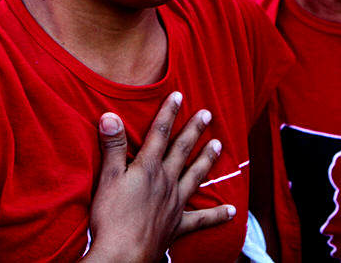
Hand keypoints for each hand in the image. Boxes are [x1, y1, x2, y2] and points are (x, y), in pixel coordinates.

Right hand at [82, 92, 234, 262]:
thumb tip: (110, 116)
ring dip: (207, 160)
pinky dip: (218, 216)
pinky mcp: (178, 225)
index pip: (159, 133)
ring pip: (195, 177)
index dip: (169, 112)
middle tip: (208, 114)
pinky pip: (202, 220)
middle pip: (182, 151)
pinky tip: (232, 211)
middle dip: (194, 130)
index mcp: (148, 168)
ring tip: (219, 145)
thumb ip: (112, 147)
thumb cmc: (111, 218)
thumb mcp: (107, 178)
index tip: (179, 95)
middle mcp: (166, 182)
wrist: (123, 255)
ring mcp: (175, 204)